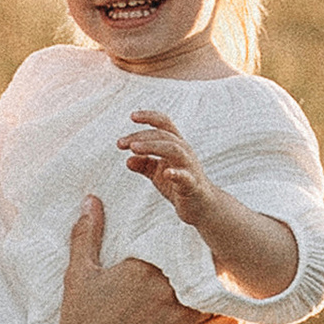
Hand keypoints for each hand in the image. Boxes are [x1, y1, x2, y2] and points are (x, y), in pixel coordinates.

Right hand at [50, 196, 234, 323]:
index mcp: (145, 267)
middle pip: (203, 262)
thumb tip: (91, 199)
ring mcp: (183, 318)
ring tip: (226, 278)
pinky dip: (234, 316)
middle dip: (208, 258)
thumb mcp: (78, 275)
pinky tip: (234, 309)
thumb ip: (87, 233)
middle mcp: (169, 289)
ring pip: (218, 290)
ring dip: (222, 284)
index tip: (190, 236)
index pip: (179, 241)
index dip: (187, 239)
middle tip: (215, 252)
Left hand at [115, 109, 217, 235]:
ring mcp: (190, 167)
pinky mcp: (192, 185)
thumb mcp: (158, 174)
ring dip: (153, 147)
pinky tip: (166, 173)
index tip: (132, 116)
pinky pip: (186, 177)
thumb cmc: (179, 186)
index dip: (149, 117)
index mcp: (176, 146)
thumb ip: (144, 165)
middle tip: (121, 143)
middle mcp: (185, 152)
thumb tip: (127, 160)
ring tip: (134, 149)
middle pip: (164, 135)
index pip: (164, 124)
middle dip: (141, 137)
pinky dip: (176, 174)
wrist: (202, 207)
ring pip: (174, 149)